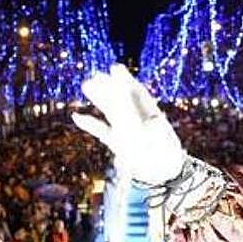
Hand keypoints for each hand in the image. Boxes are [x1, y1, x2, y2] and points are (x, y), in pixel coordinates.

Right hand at [73, 63, 185, 185]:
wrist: (163, 173)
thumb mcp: (163, 143)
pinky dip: (89, 124)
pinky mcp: (116, 142)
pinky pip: (101, 130)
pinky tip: (76, 116)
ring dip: (98, 98)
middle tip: (95, 75)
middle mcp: (136, 118)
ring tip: (86, 84)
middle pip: (120, 97)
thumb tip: (156, 122)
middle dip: (108, 86)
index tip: (115, 68)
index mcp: (149, 113)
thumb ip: (156, 132)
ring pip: (109, 109)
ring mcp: (125, 129)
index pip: (136, 92)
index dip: (126, 80)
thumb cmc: (166, 156)